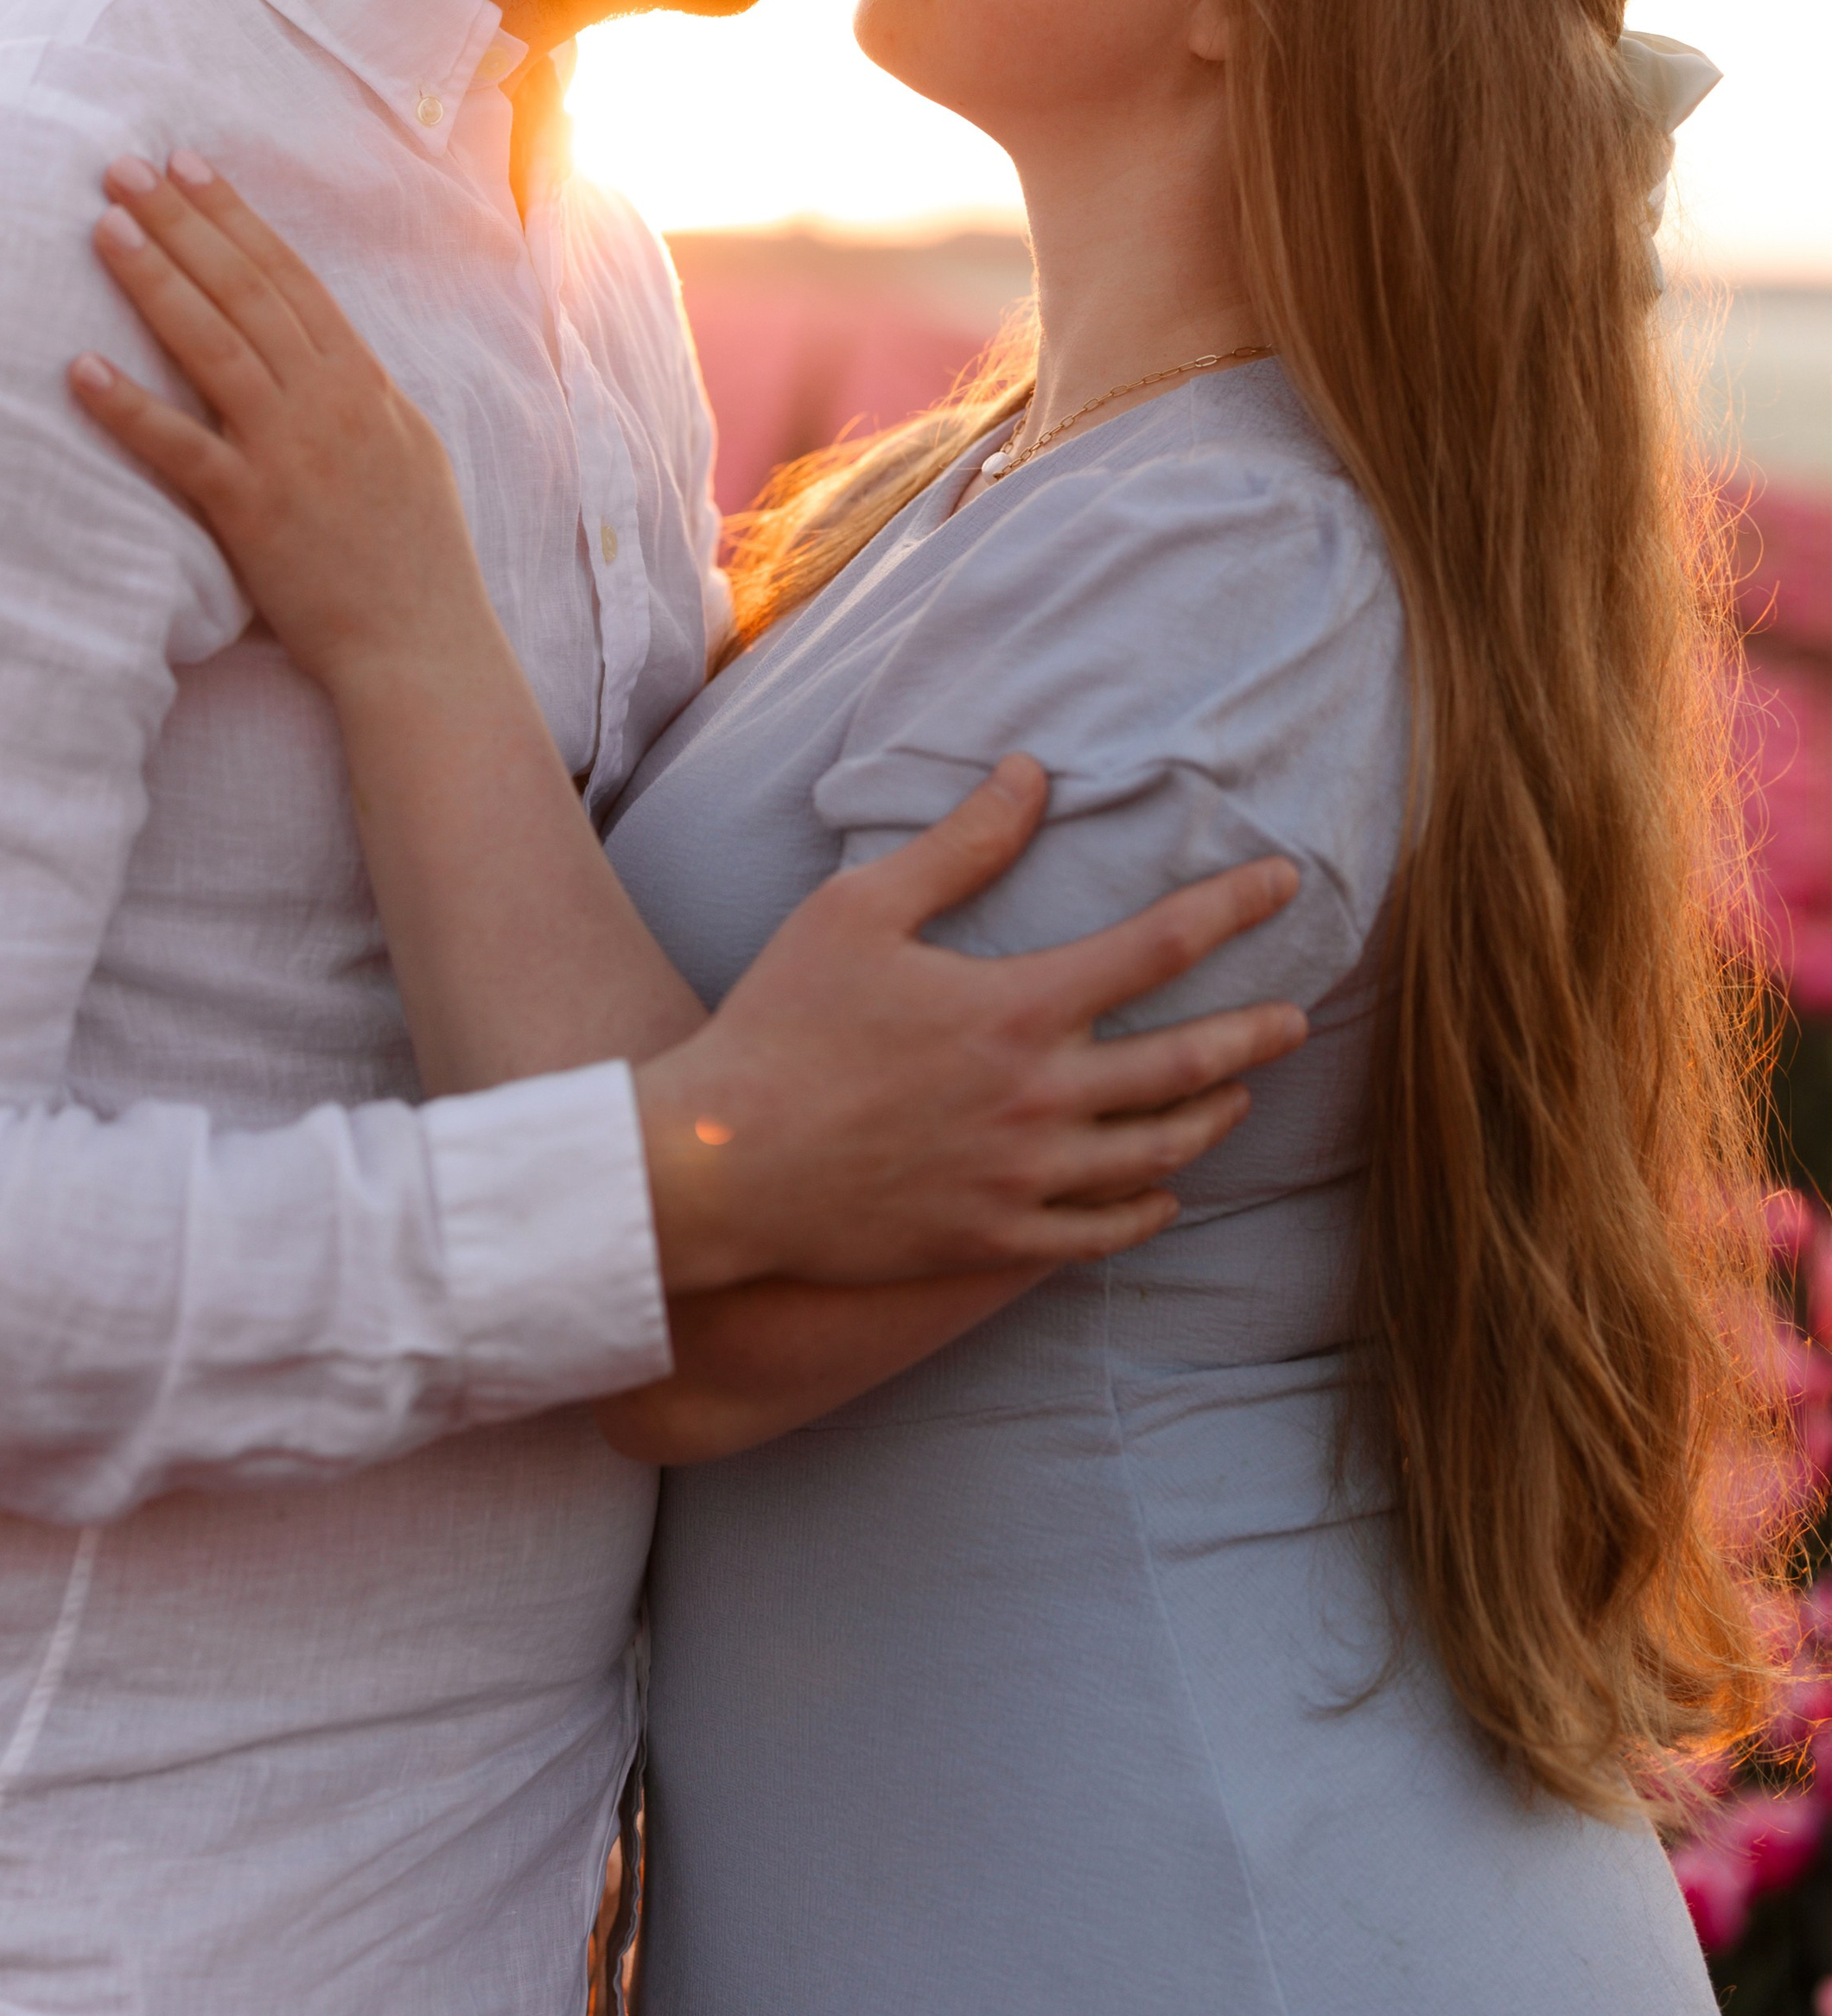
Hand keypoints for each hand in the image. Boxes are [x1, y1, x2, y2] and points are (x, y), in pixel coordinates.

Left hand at [71, 151, 499, 696]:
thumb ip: (362, 399)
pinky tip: (80, 369)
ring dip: (156, 280)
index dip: (236, 218)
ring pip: (214, 344)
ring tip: (105, 226)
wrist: (423, 645)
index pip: (291, 278)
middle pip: (246, 290)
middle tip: (125, 167)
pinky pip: (181, 448)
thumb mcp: (410, 454)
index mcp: (365, 383)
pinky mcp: (253, 511)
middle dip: (184, 222)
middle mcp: (329, 402)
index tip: (190, 166)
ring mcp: (291, 452)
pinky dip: (130, 407)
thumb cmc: (418, 559)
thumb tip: (326, 357)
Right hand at [636, 754, 1307, 1292]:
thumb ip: (959, 846)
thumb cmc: (780, 1025)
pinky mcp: (992, 1240)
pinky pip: (1100, 1232)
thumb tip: (1030, 774)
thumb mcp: (858, 910)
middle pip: (1186, 1063)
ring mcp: (1022, 1179)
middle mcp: (1039, 1099)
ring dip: (1211, 1117)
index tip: (1284, 882)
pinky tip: (1164, 1192)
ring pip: (1157, 1153)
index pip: (1159, 948)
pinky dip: (1147, 1210)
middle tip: (1297, 1016)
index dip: (1233, 907)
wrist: (717, 1169)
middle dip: (1255, 1032)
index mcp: (1016, 1008)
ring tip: (1238, 1096)